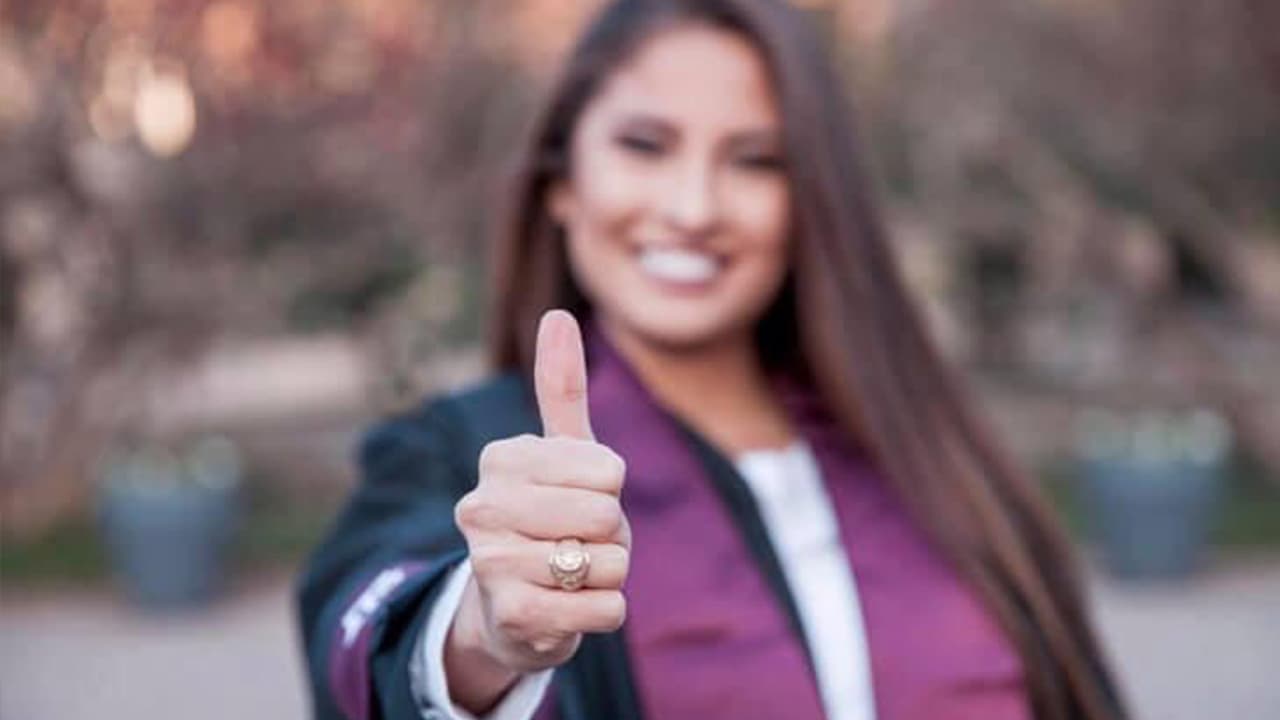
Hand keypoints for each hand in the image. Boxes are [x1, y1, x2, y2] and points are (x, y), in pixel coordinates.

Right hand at [446, 310, 629, 709]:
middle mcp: (482, 507)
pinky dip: (605, 612)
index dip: (610, 488)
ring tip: (568, 574)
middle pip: (607, 515)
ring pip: (610, 564)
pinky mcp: (513, 618)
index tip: (575, 498)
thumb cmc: (548, 519)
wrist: (511, 609)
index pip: (609, 469)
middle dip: (610, 535)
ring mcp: (491, 565)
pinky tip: (568, 608)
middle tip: (575, 541)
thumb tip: (556, 314)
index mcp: (500, 459)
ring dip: (607, 574)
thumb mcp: (558, 454)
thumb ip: (560, 387)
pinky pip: (608, 609)